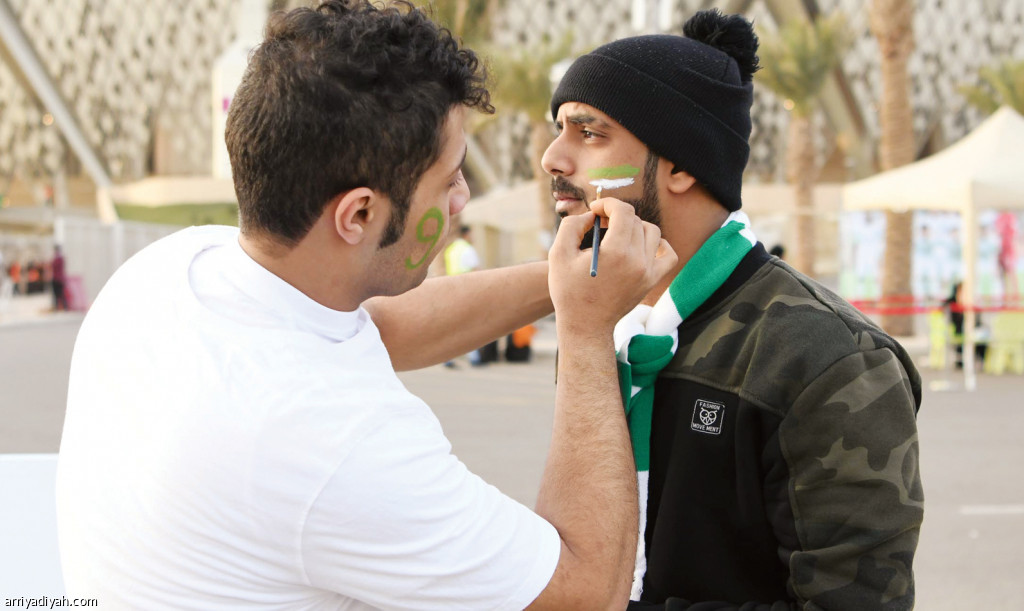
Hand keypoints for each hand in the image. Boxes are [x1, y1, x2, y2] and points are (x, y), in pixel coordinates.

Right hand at [548, 198, 676, 334]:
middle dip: (617, 216)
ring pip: (651, 232)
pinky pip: (668, 254)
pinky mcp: (652, 280)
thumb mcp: (558, 254)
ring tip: (617, 235)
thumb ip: (572, 225)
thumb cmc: (569, 292)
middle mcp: (638, 260)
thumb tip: (591, 216)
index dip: (609, 204)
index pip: (624, 211)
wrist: (586, 326)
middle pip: (635, 220)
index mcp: (617, 252)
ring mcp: (648, 271)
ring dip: (634, 227)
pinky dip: (659, 244)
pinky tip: (641, 245)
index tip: (595, 210)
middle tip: (600, 224)